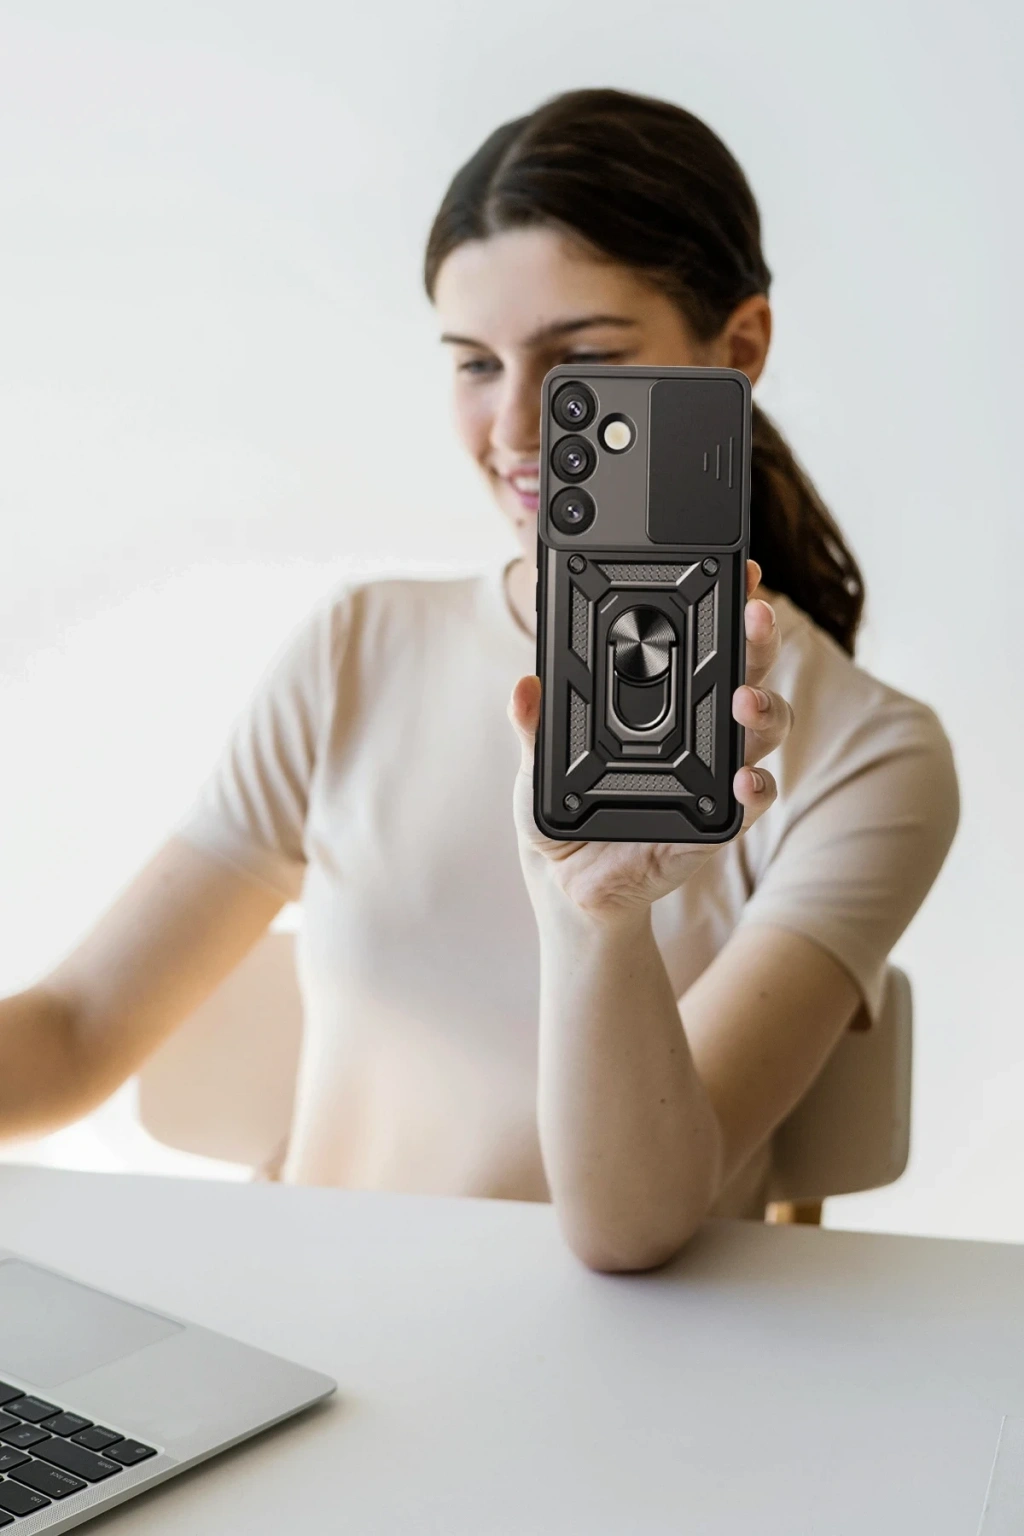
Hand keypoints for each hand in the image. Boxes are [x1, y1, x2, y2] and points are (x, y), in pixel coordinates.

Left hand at [507, 560, 792, 922]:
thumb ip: (533, 724)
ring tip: (747, 699)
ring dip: (764, 708)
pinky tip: (745, 780)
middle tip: (754, 616)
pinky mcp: (714, 824)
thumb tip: (524, 687)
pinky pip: (748, 804)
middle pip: (747, 673)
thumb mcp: (537, 760)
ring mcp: (715, 774)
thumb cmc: (560, 807)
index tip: (737, 571)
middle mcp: (702, 730)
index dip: (727, 605)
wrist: (565, 879)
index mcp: (666, 702)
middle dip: (757, 641)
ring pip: (763, 730)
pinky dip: (754, 790)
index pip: (703, 643)